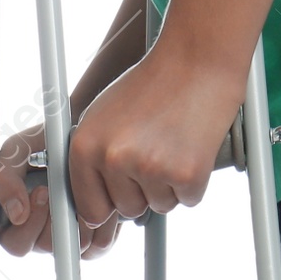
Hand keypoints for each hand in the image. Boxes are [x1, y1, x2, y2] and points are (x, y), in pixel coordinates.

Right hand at [0, 121, 124, 260]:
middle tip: (57, 187)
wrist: (86, 135)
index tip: (40, 193)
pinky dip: (99, 218)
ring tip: (76, 184)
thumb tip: (16, 214)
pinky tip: (95, 193)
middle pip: (43, 246)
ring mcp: (69, 238)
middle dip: (51, 216)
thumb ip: (4, 177)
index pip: (14, 243)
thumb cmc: (49, 142)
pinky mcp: (96, 240)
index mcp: (17, 218)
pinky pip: (98, 244)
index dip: (23, 228)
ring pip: (71, 246)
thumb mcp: (19, 150)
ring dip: (76, 213)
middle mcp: (43, 232)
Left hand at [67, 43, 245, 243]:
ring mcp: (150, 169)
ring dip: (168, 185)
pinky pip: (188, 200)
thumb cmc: (151, 88)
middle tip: (153, 152)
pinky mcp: (185, 175)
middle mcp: (113, 159)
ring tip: (172, 145)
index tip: (117, 201)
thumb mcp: (104, 118)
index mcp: (85, 146)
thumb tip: (90, 214)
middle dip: (142, 191)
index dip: (107, 205)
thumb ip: (93, 161)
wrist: (195, 64)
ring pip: (159, 206)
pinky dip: (192, 182)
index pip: (90, 209)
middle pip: (127, 210)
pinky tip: (190, 149)